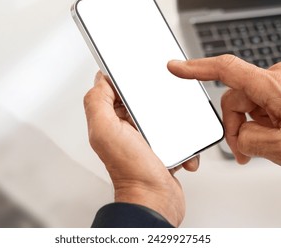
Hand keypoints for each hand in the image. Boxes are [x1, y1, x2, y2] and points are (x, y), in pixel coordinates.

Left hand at [83, 71, 198, 226]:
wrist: (156, 201)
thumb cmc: (132, 172)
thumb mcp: (106, 130)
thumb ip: (97, 101)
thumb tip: (100, 78)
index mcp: (109, 122)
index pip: (113, 91)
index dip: (124, 82)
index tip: (139, 80)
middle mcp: (125, 130)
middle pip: (140, 102)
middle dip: (154, 101)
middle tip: (162, 104)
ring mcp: (144, 140)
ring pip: (161, 117)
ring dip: (173, 122)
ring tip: (175, 130)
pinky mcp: (162, 150)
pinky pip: (176, 136)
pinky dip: (182, 142)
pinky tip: (180, 150)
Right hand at [168, 55, 280, 169]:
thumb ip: (248, 141)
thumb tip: (238, 135)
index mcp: (273, 86)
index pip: (225, 69)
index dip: (195, 69)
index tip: (176, 67)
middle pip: (238, 97)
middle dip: (238, 124)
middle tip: (246, 150)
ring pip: (255, 99)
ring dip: (256, 123)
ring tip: (272, 143)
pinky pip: (271, 96)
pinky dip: (269, 115)